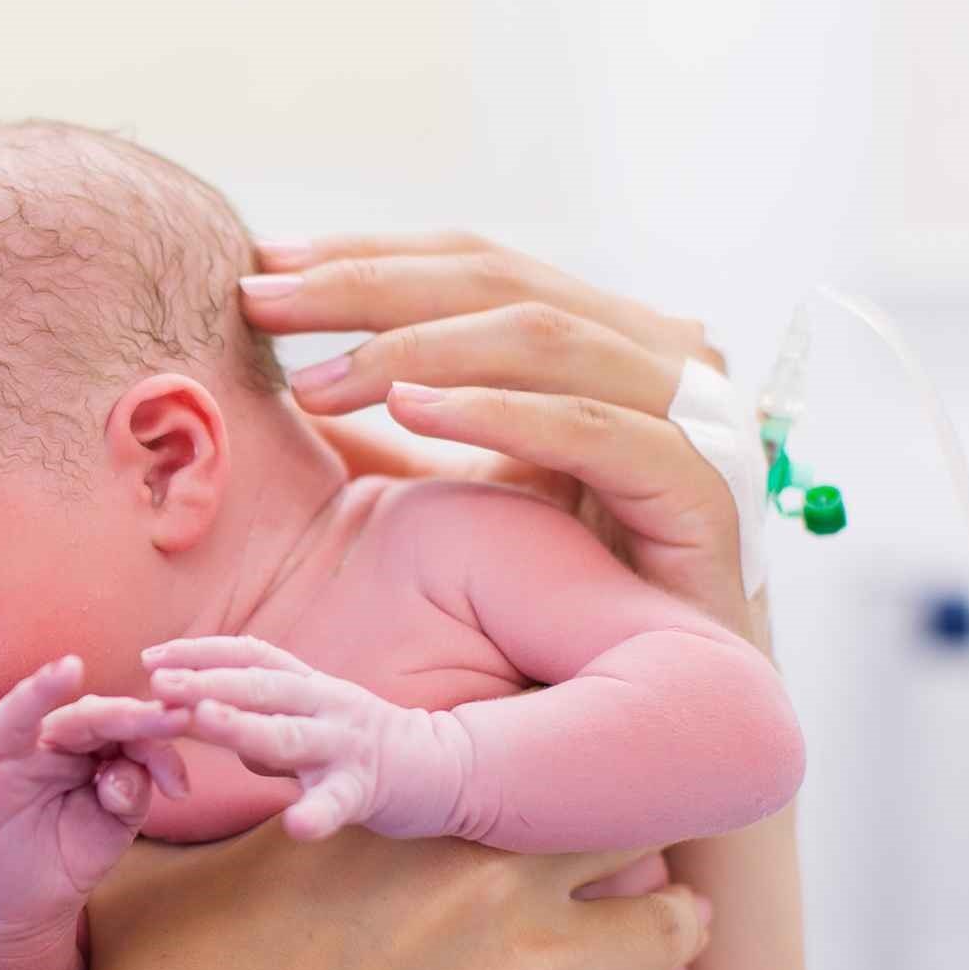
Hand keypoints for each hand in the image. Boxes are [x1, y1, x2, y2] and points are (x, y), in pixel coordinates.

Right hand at [0, 654, 192, 942]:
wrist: (28, 906)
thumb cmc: (72, 851)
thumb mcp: (113, 827)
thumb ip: (128, 796)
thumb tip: (124, 773)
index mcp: (87, 746)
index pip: (125, 730)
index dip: (157, 743)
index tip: (183, 776)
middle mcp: (46, 744)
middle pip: (81, 716)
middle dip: (124, 714)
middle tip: (166, 712)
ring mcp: (6, 765)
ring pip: (18, 721)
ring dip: (39, 694)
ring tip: (65, 670)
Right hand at [72, 821, 722, 969]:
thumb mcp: (169, 879)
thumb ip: (199, 832)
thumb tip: (139, 781)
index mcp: (403, 818)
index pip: (521, 761)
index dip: (542, 783)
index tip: (545, 806)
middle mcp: (485, 874)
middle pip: (621, 826)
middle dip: (628, 847)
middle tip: (616, 874)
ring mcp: (530, 967)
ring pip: (672, 925)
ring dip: (672, 934)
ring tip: (662, 946)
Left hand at [140, 634, 459, 842]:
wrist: (440, 769)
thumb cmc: (354, 745)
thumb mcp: (303, 717)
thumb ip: (256, 713)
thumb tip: (193, 711)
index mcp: (305, 685)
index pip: (249, 655)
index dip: (200, 651)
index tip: (150, 656)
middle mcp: (324, 704)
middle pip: (261, 686)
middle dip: (207, 682)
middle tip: (157, 683)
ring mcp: (345, 745)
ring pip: (290, 735)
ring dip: (244, 727)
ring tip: (203, 722)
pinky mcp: (367, 788)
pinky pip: (339, 802)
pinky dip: (317, 813)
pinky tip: (296, 827)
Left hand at [239, 232, 758, 644]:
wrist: (673, 712)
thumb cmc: (564, 607)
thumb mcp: (463, 503)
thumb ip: (397, 445)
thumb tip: (280, 396)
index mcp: (600, 344)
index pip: (477, 266)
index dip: (370, 257)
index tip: (265, 266)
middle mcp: (654, 358)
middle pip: (500, 282)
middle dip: (368, 285)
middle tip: (261, 300)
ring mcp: (692, 416)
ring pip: (544, 337)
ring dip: (415, 348)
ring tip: (314, 380)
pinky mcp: (707, 489)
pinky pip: (597, 429)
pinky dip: (501, 412)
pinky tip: (411, 411)